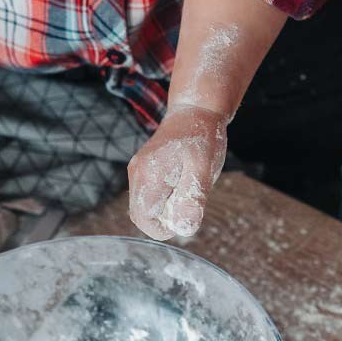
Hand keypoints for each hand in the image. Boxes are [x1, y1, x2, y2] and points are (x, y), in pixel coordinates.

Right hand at [127, 105, 227, 240]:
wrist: (196, 111)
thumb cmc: (202, 138)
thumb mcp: (204, 170)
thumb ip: (192, 199)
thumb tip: (184, 229)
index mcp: (148, 176)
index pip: (144, 220)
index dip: (166, 227)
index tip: (187, 214)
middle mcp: (137, 174)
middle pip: (142, 215)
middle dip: (166, 217)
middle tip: (190, 197)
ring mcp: (138, 171)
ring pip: (146, 206)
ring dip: (167, 207)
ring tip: (187, 185)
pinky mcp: (144, 170)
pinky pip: (150, 196)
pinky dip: (166, 198)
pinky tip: (182, 181)